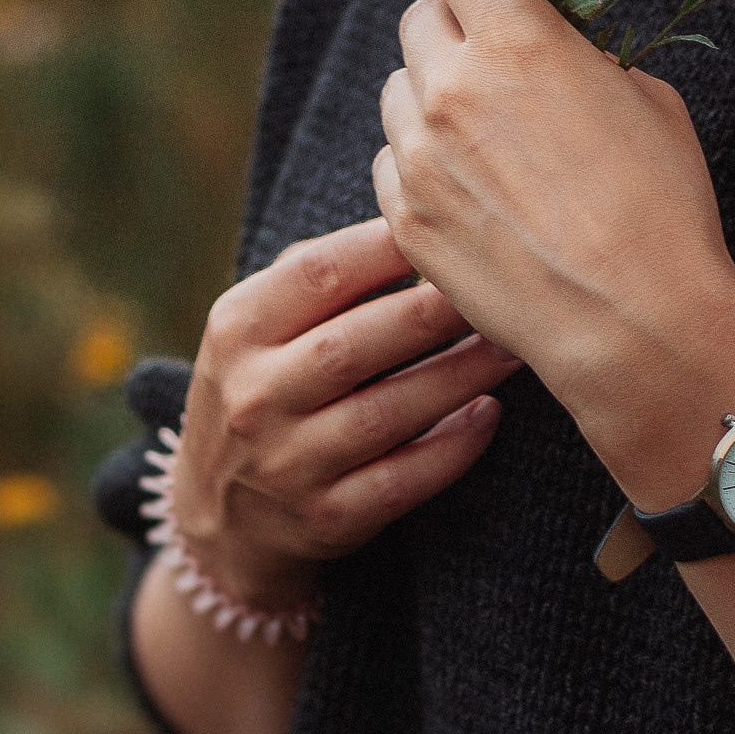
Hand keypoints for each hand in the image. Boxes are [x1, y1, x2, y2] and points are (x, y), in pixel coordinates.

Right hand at [168, 214, 519, 610]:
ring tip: (513, 345)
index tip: (452, 224)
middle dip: (434, 312)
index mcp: (238, 329)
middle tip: (500, 287)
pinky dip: (450, 448)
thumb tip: (411, 213)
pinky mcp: (325, 520)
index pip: (317, 274)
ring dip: (459, 375)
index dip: (389, 245)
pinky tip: (488, 414)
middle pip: (354, 344)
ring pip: (386, 414)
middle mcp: (254, 397)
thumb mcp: (259, 325)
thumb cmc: (267, 384)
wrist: (221, 514)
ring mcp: (287, 465)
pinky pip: (400, 482)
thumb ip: (320, 273)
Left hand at [375, 0, 734, 509]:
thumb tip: (549, 42)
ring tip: (493, 139)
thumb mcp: (644, 95)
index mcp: (517, 37)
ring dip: (435, 97)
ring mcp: (420, 158)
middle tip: (503, 62)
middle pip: (420, 16)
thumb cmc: (662, 204)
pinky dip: (425, 164)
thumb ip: (575, 52)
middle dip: (459, 26)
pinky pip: (392, 162)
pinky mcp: (406, 221)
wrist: (637, 324)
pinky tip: (478, 192)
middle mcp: (452, 88)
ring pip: (399, 91)